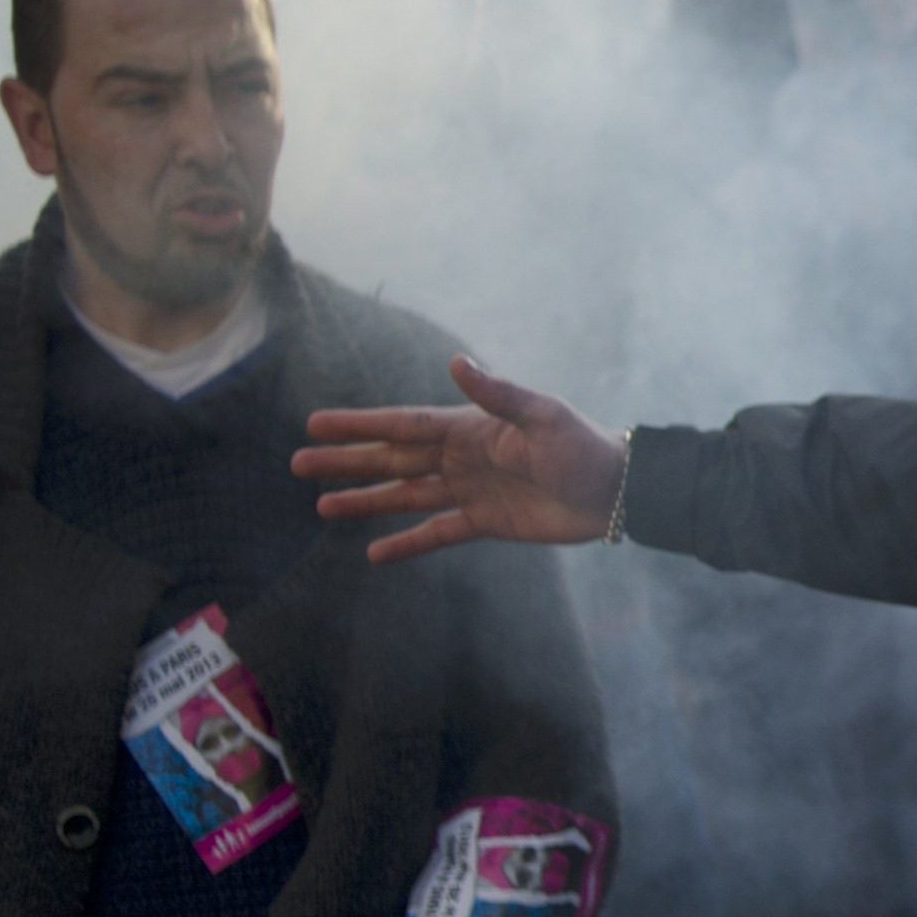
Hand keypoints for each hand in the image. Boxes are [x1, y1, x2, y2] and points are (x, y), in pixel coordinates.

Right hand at [295, 354, 626, 563]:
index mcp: (468, 429)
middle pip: (392, 459)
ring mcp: (470, 491)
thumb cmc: (583, 447)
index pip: (401, 424)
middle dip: (347, 462)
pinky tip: (374, 552)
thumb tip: (456, 363)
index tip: (315, 424)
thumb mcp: (544, 416)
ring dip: (366, 501)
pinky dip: (406, 543)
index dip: (358, 425)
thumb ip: (498, 394)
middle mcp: (461, 458)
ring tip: (323, 505)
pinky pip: (436, 533)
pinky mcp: (485, 522)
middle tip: (298, 464)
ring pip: (405, 496)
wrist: (618, 491)